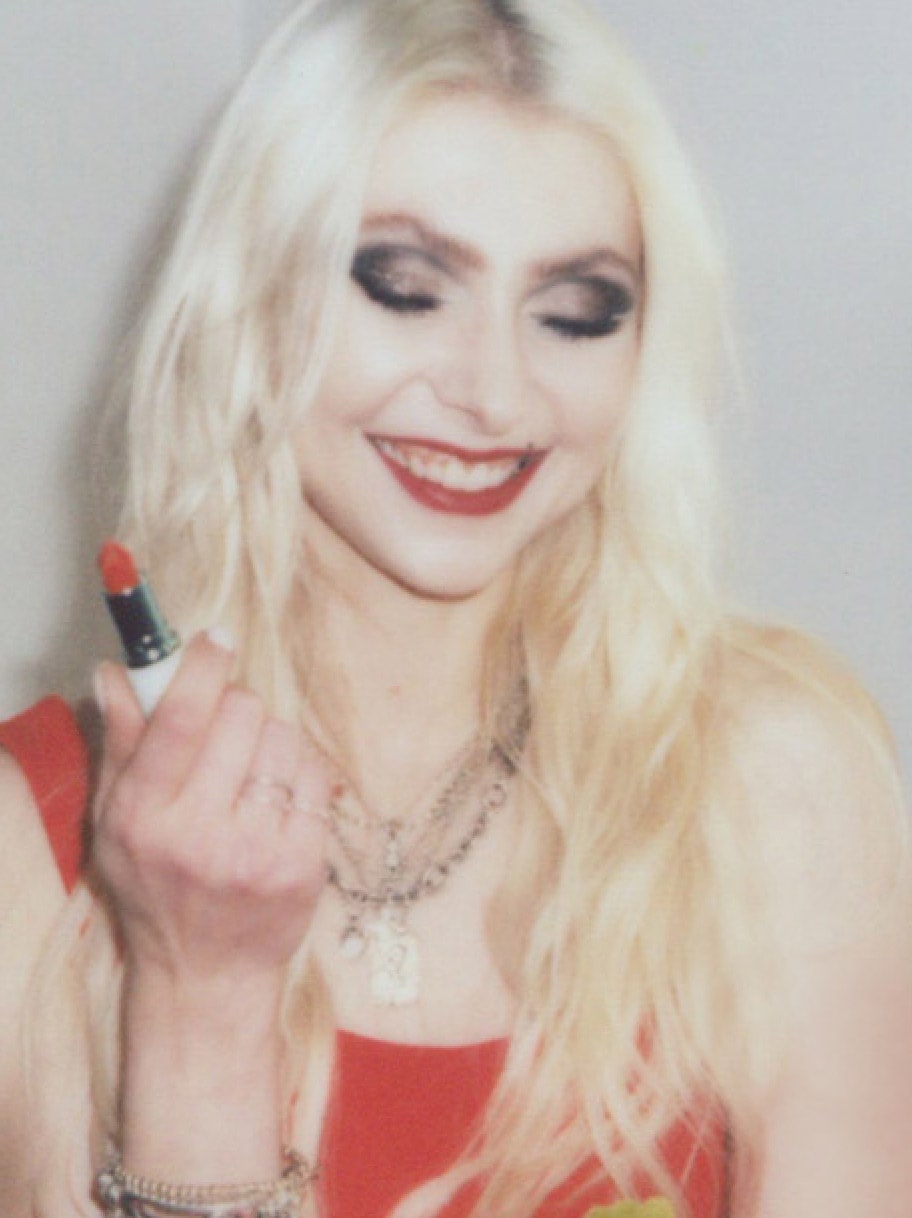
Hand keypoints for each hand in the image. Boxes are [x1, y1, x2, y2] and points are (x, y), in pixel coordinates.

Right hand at [93, 634, 327, 995]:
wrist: (205, 976)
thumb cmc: (154, 889)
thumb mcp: (114, 822)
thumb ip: (121, 744)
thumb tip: (115, 671)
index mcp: (144, 817)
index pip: (180, 720)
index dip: (202, 668)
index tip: (217, 638)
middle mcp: (199, 834)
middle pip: (242, 715)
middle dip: (237, 708)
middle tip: (228, 733)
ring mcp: (257, 851)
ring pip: (285, 738)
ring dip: (271, 740)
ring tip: (252, 775)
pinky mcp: (304, 864)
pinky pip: (317, 776)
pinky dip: (301, 774)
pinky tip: (279, 800)